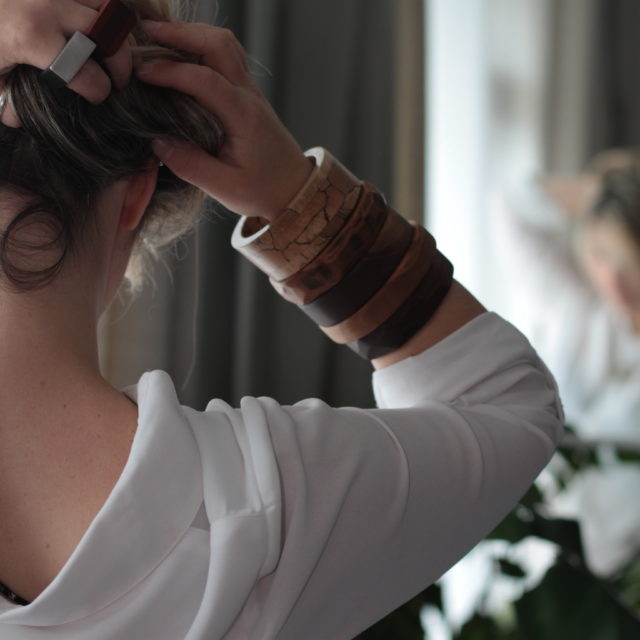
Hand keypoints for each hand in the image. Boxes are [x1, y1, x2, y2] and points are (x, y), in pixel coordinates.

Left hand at [0, 0, 134, 126]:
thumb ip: (6, 102)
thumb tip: (21, 116)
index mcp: (31, 36)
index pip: (88, 74)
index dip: (99, 92)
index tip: (97, 97)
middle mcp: (46, 6)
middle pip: (109, 37)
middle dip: (121, 63)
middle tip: (118, 80)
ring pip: (106, 6)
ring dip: (115, 31)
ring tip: (111, 50)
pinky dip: (98, 9)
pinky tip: (95, 26)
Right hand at [135, 21, 313, 220]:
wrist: (295, 189)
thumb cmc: (264, 190)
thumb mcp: (227, 189)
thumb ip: (192, 166)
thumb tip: (157, 144)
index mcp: (244, 117)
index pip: (205, 80)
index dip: (171, 71)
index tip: (141, 71)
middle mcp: (249, 96)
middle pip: (218, 44)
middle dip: (180, 34)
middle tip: (145, 33)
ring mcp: (250, 91)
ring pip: (224, 44)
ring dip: (192, 34)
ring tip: (159, 36)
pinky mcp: (247, 94)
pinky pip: (227, 56)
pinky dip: (202, 45)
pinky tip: (182, 52)